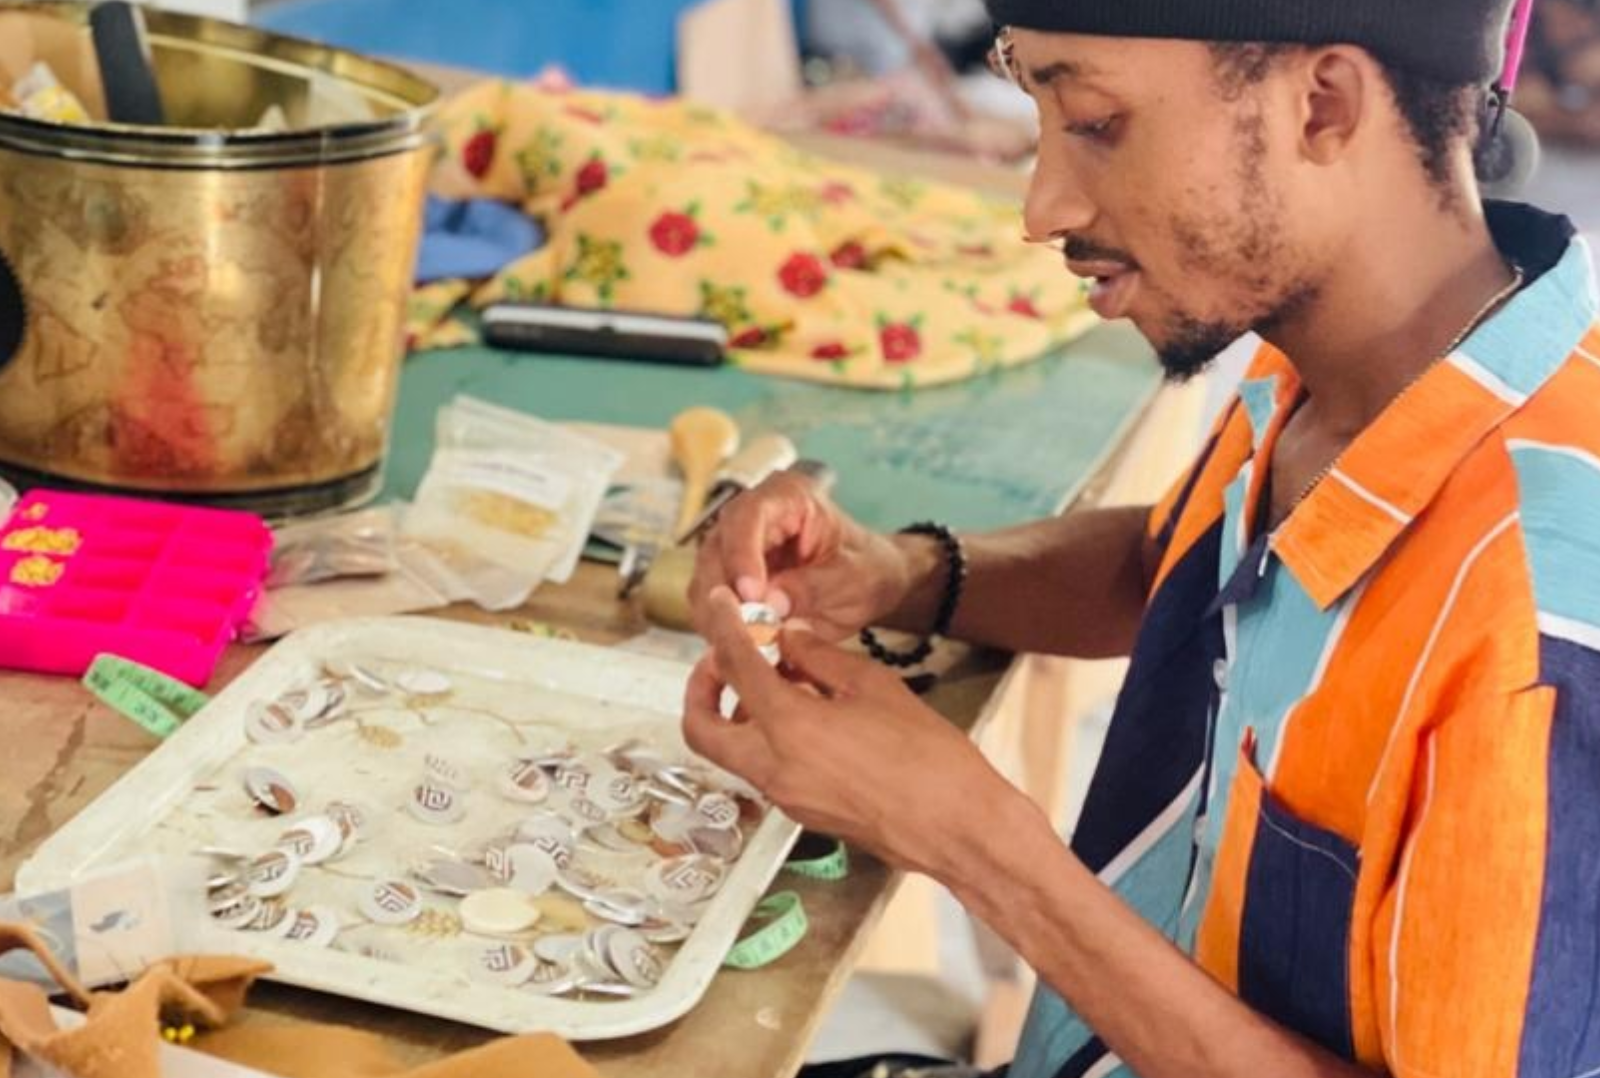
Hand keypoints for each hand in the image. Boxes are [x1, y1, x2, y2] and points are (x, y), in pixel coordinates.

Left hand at [682, 586, 1006, 876]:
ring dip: (735, 713)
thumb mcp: (874, 687)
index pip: (736, 668)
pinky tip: (803, 715)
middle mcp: (773, 767)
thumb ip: (821, 659)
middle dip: (701, 689)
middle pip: (701, 728)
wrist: (956, 827)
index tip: (719, 607)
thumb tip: (789, 639)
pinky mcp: (802, 811)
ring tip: (775, 682)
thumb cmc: (927, 758)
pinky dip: (764, 736)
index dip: (723, 630)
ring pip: (730, 752)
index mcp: (789, 727)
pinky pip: (762, 768)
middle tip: (723, 659)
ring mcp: (784, 796)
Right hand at [690, 472, 911, 642]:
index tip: (752, 594)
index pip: (748, 516)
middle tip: (745, 632)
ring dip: (720, 618)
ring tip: (748, 646)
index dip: (743, 555)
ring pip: (704, 582)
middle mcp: (750, 517)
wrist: (869, 584)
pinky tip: (744, 648)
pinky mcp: (727, 582)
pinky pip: (709, 607)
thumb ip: (814, 587)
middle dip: (726, 595)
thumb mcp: (852, 578)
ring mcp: (733, 549)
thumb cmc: (866, 569)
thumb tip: (770, 604)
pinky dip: (722, 630)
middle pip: (715, 550)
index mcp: (787, 496)